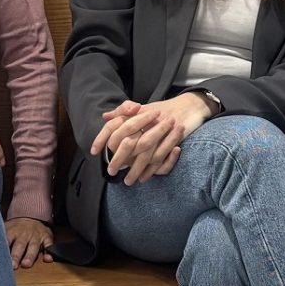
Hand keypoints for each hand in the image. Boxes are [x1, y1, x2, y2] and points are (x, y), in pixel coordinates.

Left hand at [6, 216, 51, 268]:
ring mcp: (36, 236)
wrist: (32, 215)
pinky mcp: (46, 238)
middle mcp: (24, 234)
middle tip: (12, 266)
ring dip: (30, 255)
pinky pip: (49, 245)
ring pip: (33, 246)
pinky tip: (48, 259)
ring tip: (26, 264)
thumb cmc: (15, 228)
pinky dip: (49, 252)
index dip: (3, 250)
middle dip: (16, 256)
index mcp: (12, 232)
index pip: (6, 241)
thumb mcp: (5, 229)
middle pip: (19, 245)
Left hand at [93, 94, 208, 184]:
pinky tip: (144, 178)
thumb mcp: (142, 108)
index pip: (115, 125)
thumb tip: (105, 117)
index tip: (95, 151)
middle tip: (111, 171)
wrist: (189, 105)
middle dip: (119, 159)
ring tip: (128, 180)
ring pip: (146, 154)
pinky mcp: (174, 139)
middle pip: (130, 142)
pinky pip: (161, 158)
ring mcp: (162, 131)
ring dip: (136, 169)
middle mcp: (148, 121)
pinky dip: (152, 170)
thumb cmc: (163, 109)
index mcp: (137, 113)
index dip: (103, 138)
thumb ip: (123, 112)